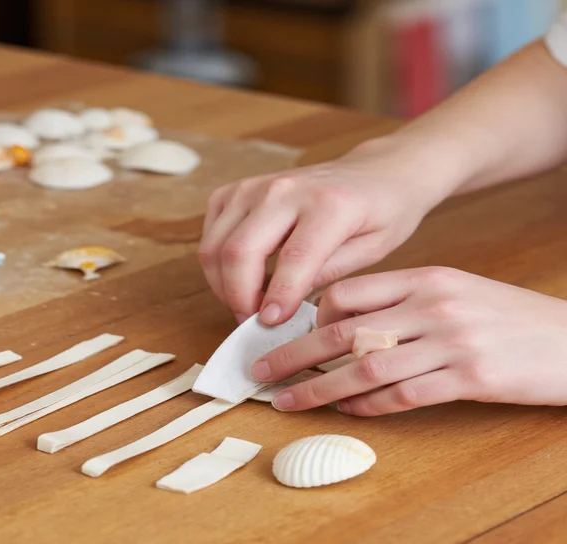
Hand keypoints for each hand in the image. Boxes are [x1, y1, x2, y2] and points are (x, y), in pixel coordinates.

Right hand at [197, 138, 445, 325]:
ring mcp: (254, 186)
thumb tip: (282, 306)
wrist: (377, 171)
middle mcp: (285, 189)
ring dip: (223, 285)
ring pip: (215, 246)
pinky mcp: (235, 190)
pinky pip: (210, 234)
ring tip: (246, 304)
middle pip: (239, 251)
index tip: (270, 324)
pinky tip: (239, 278)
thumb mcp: (372, 250)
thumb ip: (327, 275)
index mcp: (329, 204)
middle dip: (238, 297)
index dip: (277, 298)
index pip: (292, 258)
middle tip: (253, 322)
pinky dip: (216, 264)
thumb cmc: (381, 212)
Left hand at [251, 267, 566, 415]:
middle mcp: (432, 305)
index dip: (309, 318)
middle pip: (343, 331)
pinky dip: (367, 406)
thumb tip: (343, 325)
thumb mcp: (455, 292)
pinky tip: (346, 412)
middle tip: (261, 373)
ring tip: (288, 402)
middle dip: (293, 354)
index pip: (348, 293)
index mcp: (425, 278)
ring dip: (318, 388)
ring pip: (364, 368)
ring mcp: (452, 340)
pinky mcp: (470, 377)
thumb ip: (403, 302)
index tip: (288, 337)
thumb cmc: (508, 319)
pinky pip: (402, 395)